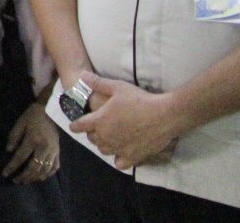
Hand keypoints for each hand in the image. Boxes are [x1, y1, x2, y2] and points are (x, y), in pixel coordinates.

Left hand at [2, 101, 60, 181]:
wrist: (51, 111)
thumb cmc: (33, 116)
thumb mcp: (20, 123)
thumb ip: (14, 137)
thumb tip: (8, 150)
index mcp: (33, 140)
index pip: (20, 157)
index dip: (12, 167)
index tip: (5, 174)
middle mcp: (44, 148)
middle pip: (33, 168)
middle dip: (23, 176)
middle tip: (15, 181)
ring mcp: (53, 152)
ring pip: (44, 170)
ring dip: (34, 178)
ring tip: (25, 181)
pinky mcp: (58, 152)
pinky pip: (54, 167)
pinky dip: (47, 175)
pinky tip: (40, 178)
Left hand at [71, 74, 189, 169]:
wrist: (165, 115)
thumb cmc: (139, 100)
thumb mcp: (117, 87)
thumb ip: (98, 83)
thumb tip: (82, 76)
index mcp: (99, 120)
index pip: (79, 126)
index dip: (75, 125)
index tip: (74, 125)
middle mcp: (106, 137)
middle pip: (92, 139)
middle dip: (92, 133)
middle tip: (98, 127)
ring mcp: (119, 149)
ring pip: (104, 150)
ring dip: (104, 144)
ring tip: (110, 138)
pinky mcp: (133, 157)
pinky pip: (119, 163)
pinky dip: (118, 159)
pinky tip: (122, 152)